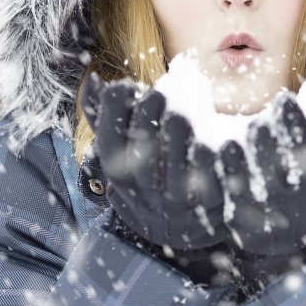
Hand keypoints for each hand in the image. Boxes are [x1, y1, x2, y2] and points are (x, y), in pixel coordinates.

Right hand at [80, 73, 233, 284]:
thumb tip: (93, 79)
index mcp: (120, 172)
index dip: (115, 110)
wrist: (177, 226)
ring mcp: (177, 198)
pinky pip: (210, 179)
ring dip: (176, 135)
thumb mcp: (122, 152)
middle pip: (141, 151)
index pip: (108, 140)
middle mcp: (145, 188)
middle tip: (159, 95)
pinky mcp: (210, 200)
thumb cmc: (146, 174)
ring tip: (180, 114)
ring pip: (174, 167)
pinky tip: (211, 140)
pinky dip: (209, 157)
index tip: (126, 86)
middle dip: (148, 118)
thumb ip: (106, 116)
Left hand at [218, 74, 305, 290]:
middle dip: (291, 119)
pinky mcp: (245, 212)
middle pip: (302, 148)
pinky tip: (230, 146)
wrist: (292, 244)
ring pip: (267, 164)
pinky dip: (232, 162)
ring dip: (262, 139)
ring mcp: (277, 202)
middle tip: (283, 102)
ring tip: (259, 126)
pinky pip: (235, 182)